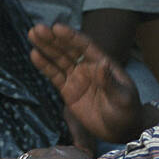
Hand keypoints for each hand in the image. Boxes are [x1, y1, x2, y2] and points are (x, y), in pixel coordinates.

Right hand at [29, 22, 143, 143]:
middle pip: (68, 49)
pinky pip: (55, 76)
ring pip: (59, 59)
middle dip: (53, 39)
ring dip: (45, 47)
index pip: (85, 46)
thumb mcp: (123, 97)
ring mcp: (77, 78)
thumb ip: (110, 82)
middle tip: (37, 29)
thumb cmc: (127, 112)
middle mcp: (88, 67)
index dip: (71, 37)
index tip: (56, 28)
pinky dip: (45, 66)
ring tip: (31, 35)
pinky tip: (34, 55)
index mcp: (103, 63)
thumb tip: (102, 63)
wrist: (120, 130)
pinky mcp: (68, 91)